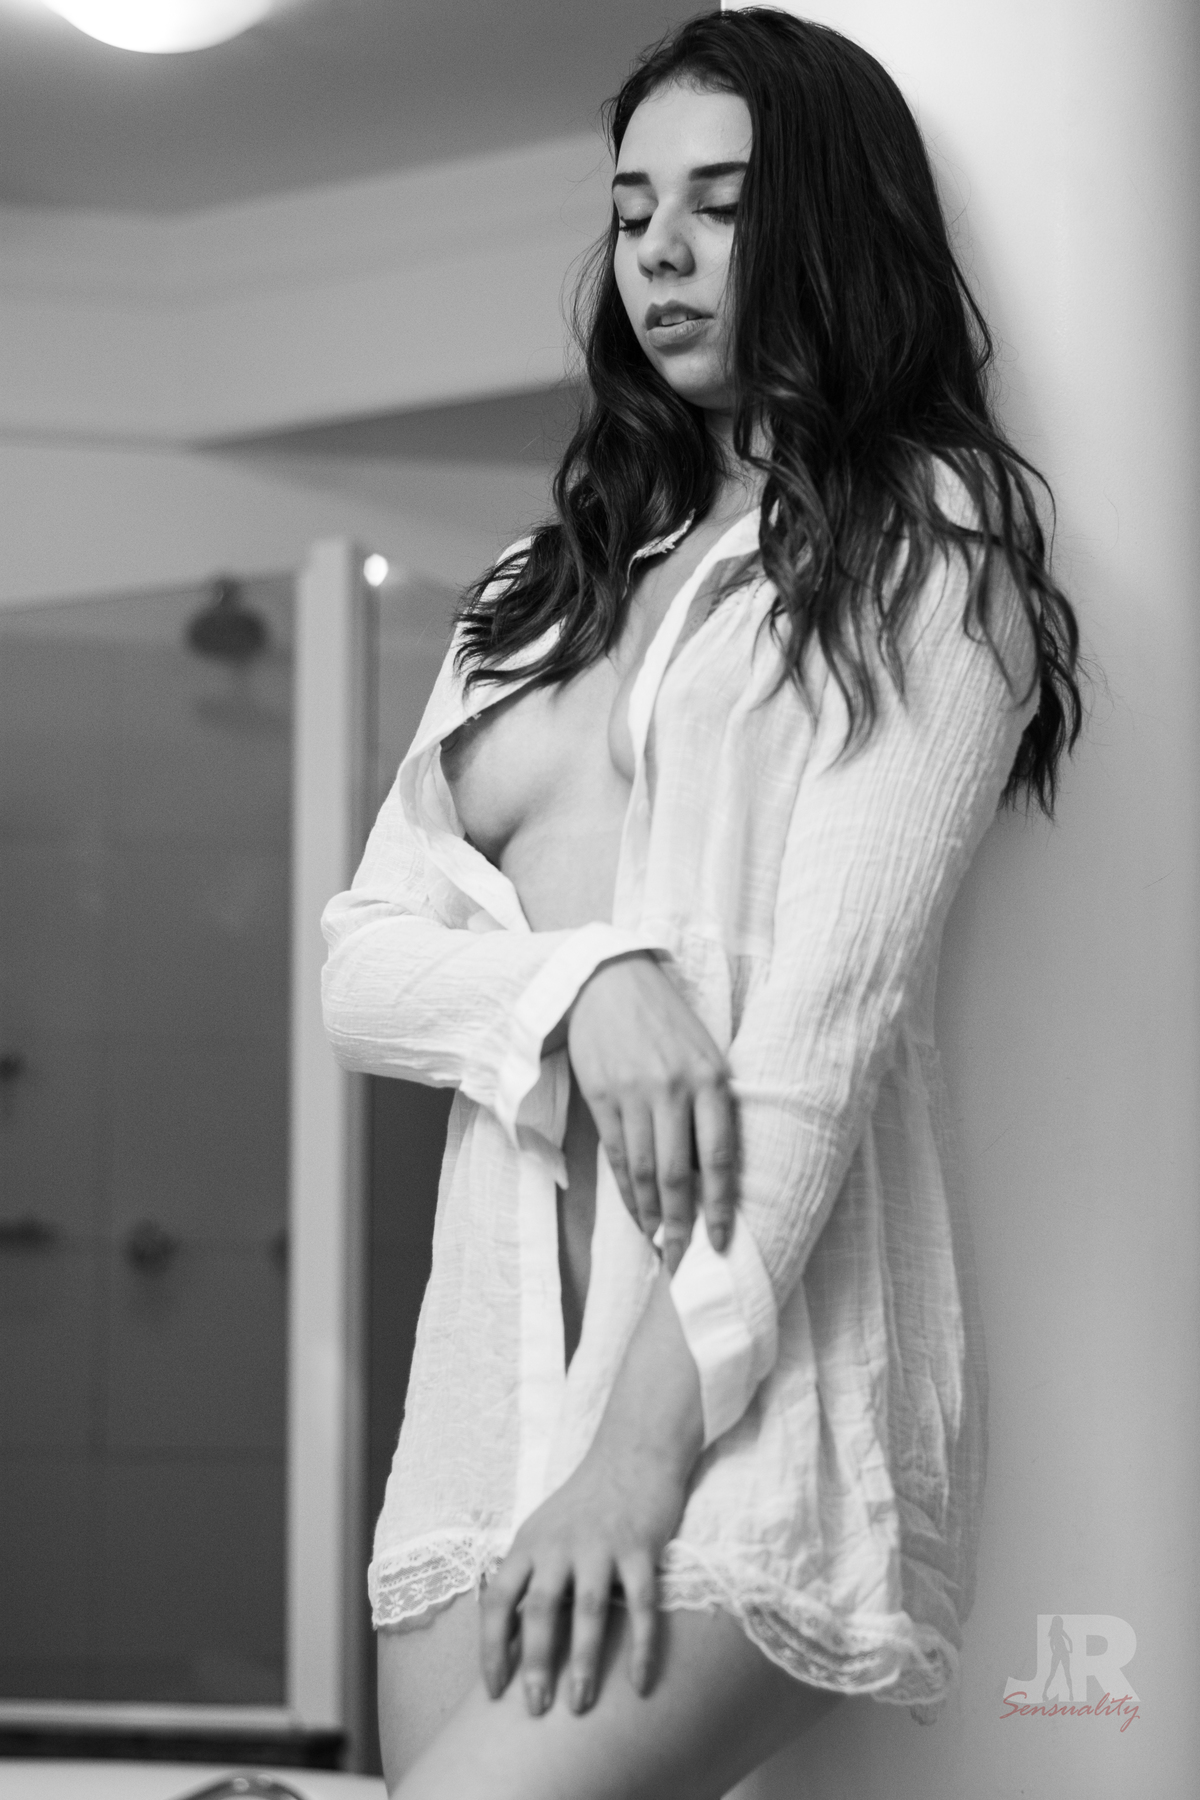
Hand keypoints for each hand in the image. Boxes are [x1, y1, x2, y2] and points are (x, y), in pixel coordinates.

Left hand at [478, 1271, 701, 1715]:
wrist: (633, 1451)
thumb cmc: (584, 1502)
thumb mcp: (541, 1531)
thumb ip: (525, 1576)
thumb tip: (504, 1637)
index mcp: (528, 1544)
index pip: (498, 1600)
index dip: (492, 1647)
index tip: (494, 1692)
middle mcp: (559, 1545)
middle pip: (539, 1610)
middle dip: (534, 1663)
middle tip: (534, 1710)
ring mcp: (601, 1546)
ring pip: (587, 1611)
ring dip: (582, 1661)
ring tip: (579, 1705)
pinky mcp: (640, 1548)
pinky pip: (642, 1605)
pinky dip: (642, 1646)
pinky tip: (640, 1683)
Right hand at [564, 953, 735, 1270]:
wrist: (608, 981)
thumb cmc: (666, 1020)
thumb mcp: (705, 1052)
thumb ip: (712, 1105)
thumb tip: (714, 1172)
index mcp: (709, 1079)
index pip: (719, 1158)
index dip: (720, 1207)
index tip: (722, 1243)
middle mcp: (673, 1090)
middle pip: (679, 1175)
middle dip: (682, 1226)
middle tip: (682, 1263)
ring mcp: (633, 1095)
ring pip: (645, 1172)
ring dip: (651, 1216)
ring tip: (658, 1245)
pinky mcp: (601, 1097)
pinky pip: (616, 1156)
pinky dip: (627, 1192)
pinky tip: (636, 1214)